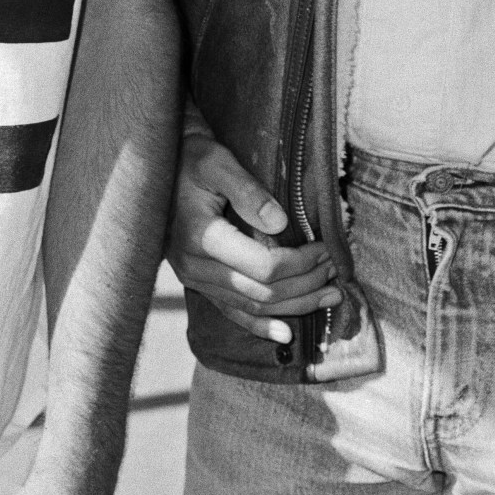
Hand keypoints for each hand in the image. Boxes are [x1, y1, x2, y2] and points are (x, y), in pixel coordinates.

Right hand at [167, 133, 341, 342]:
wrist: (159, 170)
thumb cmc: (192, 160)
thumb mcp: (218, 162)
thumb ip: (247, 191)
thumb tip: (281, 224)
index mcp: (201, 237)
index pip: (263, 266)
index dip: (301, 263)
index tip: (327, 250)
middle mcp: (195, 266)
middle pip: (262, 291)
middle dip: (304, 284)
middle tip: (335, 271)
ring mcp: (194, 280)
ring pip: (251, 306)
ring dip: (293, 306)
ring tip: (328, 298)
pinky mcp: (197, 284)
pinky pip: (231, 312)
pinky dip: (260, 325)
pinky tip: (286, 335)